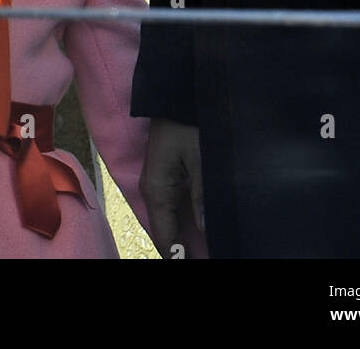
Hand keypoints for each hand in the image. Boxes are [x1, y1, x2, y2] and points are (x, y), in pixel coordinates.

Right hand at [140, 118, 207, 258]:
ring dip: (184, 237)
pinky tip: (201, 230)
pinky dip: (184, 223)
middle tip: (207, 255)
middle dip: (183, 249)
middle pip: (165, 233)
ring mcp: (157, 186)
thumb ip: (201, 195)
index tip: (199, 262)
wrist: (175, 98)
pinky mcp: (164, 179)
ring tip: (205, 249)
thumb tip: (204, 229)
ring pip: (168, 223)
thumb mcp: (199, 159)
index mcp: (157, 191)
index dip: (178, 256)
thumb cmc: (186, 125)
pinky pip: (172, 209)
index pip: (165, 237)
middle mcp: (152, 192)